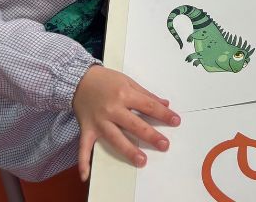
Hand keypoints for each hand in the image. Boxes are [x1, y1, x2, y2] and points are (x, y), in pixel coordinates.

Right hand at [72, 64, 180, 180]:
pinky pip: (84, 147)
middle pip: (134, 124)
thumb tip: (165, 104)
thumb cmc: (107, 80)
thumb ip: (147, 94)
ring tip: (141, 161)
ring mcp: (99, 121)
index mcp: (125, 94)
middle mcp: (112, 109)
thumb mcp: (129, 81)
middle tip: (164, 145)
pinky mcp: (86, 129)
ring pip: (115, 138)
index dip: (163, 114)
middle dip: (150, 135)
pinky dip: (83, 161)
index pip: (148, 106)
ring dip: (128, 150)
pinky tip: (85, 175)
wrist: (79, 80)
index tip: (176, 121)